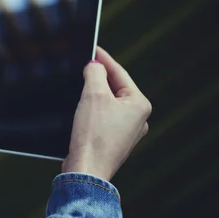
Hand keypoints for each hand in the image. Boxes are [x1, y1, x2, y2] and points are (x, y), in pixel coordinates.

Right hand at [62, 47, 151, 180]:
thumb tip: (94, 65)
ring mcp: (125, 132)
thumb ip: (95, 72)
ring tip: (78, 84)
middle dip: (97, 77)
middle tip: (82, 64)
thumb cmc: (93, 135)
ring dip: (92, 94)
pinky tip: (78, 108)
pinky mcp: (111, 142)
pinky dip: (90, 110)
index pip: (119, 73)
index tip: (92, 47)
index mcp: (140, 105)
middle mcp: (137, 119)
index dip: (103, 58)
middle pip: (114, 88)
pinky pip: (101, 117)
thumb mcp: (93, 94)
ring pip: (106, 103)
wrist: (86, 170)